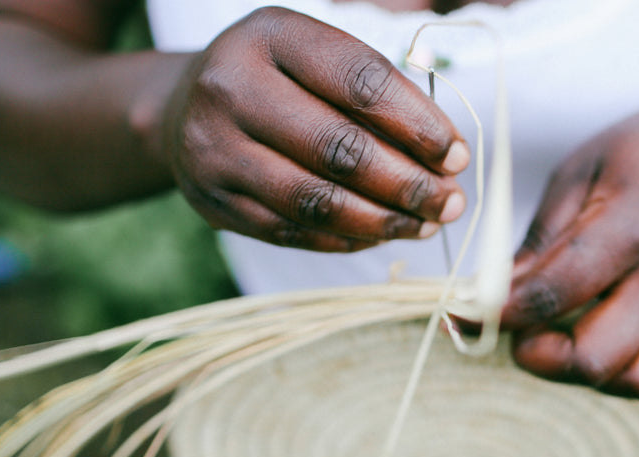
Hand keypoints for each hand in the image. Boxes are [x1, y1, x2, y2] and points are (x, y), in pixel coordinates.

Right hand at [159, 8, 468, 251]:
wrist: (181, 110)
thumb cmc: (277, 81)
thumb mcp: (317, 58)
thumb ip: (378, 96)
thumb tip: (446, 161)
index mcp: (271, 36)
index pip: (360, 82)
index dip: (418, 124)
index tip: (457, 156)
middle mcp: (232, 88)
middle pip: (339, 149)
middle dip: (408, 183)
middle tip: (451, 202)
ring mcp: (214, 149)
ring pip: (316, 201)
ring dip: (383, 221)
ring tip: (425, 224)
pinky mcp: (214, 202)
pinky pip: (294, 232)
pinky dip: (348, 238)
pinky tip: (382, 234)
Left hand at [501, 109, 638, 399]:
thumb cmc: (627, 162)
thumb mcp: (571, 180)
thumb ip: (533, 247)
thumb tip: (483, 300)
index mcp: (632, 227)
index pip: (556, 293)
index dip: (501, 313)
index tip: (464, 314)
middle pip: (598, 358)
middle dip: (542, 357)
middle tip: (521, 333)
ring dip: (592, 377)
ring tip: (568, 343)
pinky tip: (629, 357)